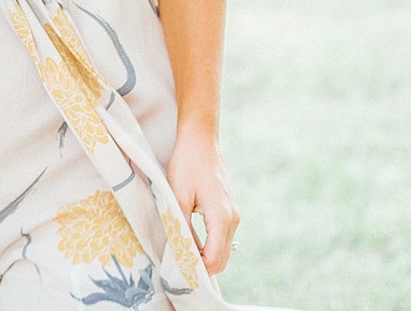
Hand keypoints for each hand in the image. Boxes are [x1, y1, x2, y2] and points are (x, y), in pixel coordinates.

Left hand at [166, 127, 238, 272]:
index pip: (213, 259)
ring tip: (181, 252)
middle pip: (221, 260)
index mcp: (221, 217)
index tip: (176, 269)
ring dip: (205, 257)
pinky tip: (191, 241)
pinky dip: (210, 246)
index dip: (196, 269)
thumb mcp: (178, 198)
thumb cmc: (187, 165)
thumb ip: (181, 228)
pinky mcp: (229, 211)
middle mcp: (232, 219)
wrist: (200, 142)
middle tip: (177, 266)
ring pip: (223, 251)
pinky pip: (222, 239)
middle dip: (201, 267)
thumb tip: (180, 254)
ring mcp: (233, 215)